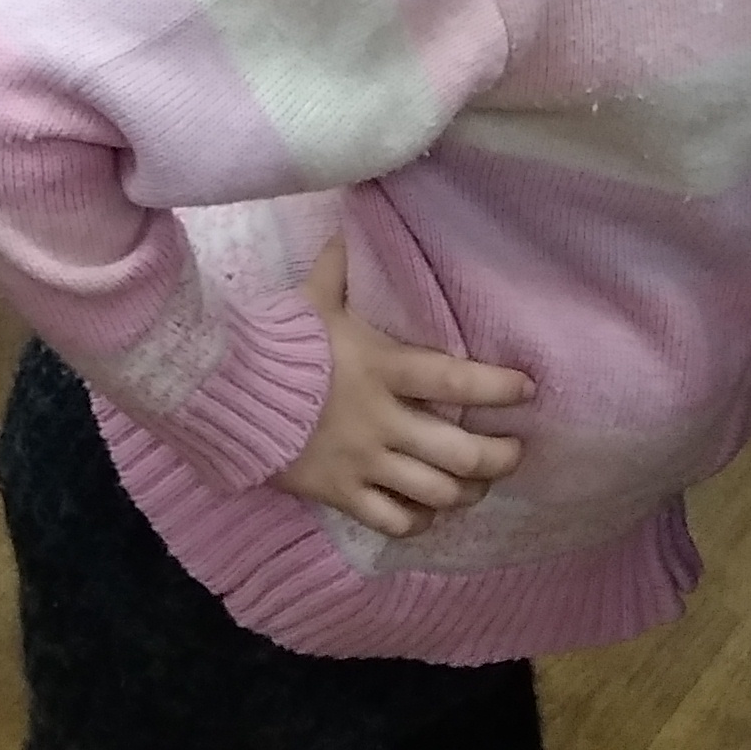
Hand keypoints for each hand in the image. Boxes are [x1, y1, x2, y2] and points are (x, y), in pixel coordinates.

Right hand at [269, 240, 533, 538]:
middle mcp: (382, 420)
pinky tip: (427, 512)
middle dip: (498, 457)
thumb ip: (337, 269)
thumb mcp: (310, 299)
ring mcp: (363, 462)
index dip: (498, 386)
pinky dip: (418, 521)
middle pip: (460, 453)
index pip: (455, 378)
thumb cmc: (273, 340)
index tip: (527, 389)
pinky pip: (394, 521)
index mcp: (382, 367)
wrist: (223, 390)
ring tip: (479, 485)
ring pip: (435, 492)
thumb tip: (345, 227)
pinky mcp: (340, 493)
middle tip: (514, 452)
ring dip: (467, 492)